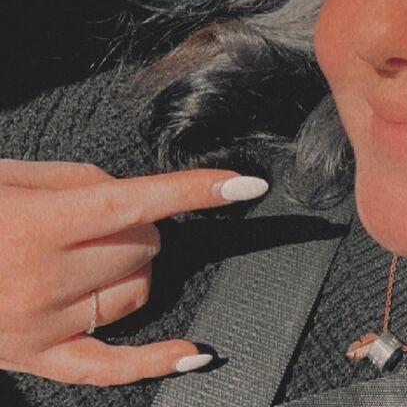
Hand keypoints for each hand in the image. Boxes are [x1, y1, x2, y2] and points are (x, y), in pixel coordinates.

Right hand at [0, 159, 267, 385]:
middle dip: (141, 224)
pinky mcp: (34, 359)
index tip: (246, 184)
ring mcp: (40, 326)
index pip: (141, 201)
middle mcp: (44, 278)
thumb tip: (134, 198)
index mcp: (41, 224)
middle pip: (145, 245)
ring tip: (94, 253)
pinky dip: (155, 360)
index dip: (199, 189)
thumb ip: (81, 181)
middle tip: (103, 216)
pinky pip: (108, 369)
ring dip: (135, 265)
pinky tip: (195, 354)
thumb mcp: (13, 176)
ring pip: (139, 290)